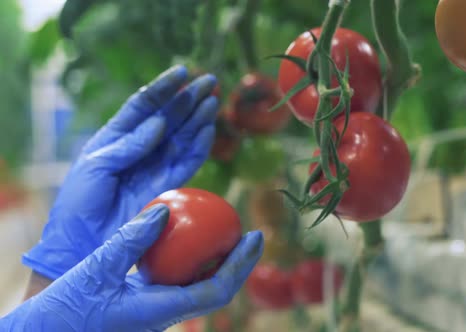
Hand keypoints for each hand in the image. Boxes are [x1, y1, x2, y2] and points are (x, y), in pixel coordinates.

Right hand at [2, 204, 263, 331]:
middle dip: (239, 264)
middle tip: (251, 234)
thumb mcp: (95, 270)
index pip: (217, 291)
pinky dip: (189, 261)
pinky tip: (184, 240)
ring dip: (218, 262)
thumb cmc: (64, 310)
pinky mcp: (145, 305)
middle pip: (216, 291)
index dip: (241, 264)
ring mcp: (156, 311)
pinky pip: (177, 282)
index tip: (256, 236)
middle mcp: (165, 314)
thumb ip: (131, 240)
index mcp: (161, 311)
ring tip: (226, 234)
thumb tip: (165, 211)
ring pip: (199, 288)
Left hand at [23, 65, 219, 279]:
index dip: (164, 88)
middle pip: (169, 117)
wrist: (83, 242)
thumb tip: (158, 123)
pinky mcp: (167, 186)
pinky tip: (209, 130)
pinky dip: (199, 147)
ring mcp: (155, 166)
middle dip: (189, 99)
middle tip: (210, 81)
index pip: (144, 105)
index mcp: (118, 136)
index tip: (183, 72)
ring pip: (182, 137)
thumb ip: (128, 144)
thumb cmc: (80, 201)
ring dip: (199, 119)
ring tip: (213, 101)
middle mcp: (141, 147)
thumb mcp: (96, 165)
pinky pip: (187, 163)